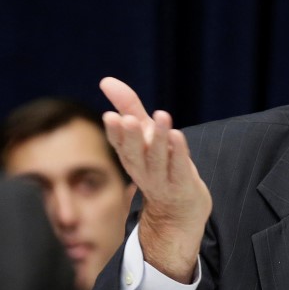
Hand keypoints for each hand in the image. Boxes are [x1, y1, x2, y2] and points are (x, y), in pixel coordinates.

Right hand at [100, 77, 211, 282]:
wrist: (179, 208)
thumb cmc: (159, 163)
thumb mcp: (144, 134)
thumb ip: (128, 106)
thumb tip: (106, 80)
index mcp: (130, 157)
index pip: (119, 144)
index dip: (115, 132)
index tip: (111, 116)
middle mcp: (142, 169)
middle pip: (134, 153)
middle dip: (131, 136)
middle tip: (127, 118)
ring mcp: (162, 179)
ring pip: (158, 159)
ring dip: (159, 138)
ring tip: (161, 115)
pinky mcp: (181, 185)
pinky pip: (179, 168)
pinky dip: (178, 153)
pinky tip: (179, 136)